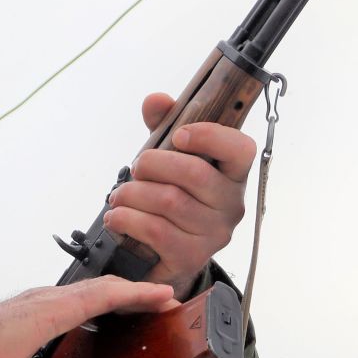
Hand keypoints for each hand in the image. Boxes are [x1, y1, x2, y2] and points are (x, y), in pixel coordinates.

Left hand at [103, 93, 256, 298]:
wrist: (166, 255)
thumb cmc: (173, 197)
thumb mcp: (169, 159)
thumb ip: (164, 126)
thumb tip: (156, 101)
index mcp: (232, 175)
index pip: (241, 149)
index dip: (210, 136)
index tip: (179, 135)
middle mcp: (231, 205)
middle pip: (194, 173)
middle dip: (153, 164)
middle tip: (135, 167)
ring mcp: (214, 234)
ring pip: (169, 201)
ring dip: (132, 193)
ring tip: (118, 195)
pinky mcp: (191, 257)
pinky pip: (156, 231)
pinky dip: (128, 219)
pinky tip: (117, 217)